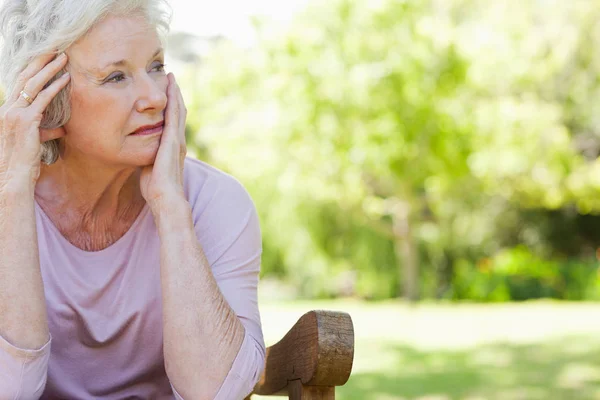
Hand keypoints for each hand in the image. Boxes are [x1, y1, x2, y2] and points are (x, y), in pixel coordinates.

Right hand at [0, 53, 69, 188]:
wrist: (12, 176)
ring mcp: (15, 114)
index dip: (31, 69)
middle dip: (40, 61)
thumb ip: (45, 131)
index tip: (44, 58)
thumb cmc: (23, 162)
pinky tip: (65, 78)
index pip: (19, 84)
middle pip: (24, 78)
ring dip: (49, 69)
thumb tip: (62, 129)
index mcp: (7, 111)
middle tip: (54, 49)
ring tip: (63, 58)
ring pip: (33, 84)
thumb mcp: (35, 142)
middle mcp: (8, 109)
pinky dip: (55, 87)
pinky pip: (42, 99)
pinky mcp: (25, 121)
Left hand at [140, 73, 187, 210]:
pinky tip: (170, 87)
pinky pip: (174, 114)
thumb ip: (146, 158)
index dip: (170, 107)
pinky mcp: (173, 140)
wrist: (166, 198)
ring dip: (175, 93)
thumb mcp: (149, 169)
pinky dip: (174, 99)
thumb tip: (135, 154)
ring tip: (171, 77)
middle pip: (178, 112)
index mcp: (172, 147)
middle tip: (170, 78)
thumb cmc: (156, 189)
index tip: (165, 93)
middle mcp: (178, 141)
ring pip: (178, 109)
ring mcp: (177, 139)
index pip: (172, 122)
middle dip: (174, 95)